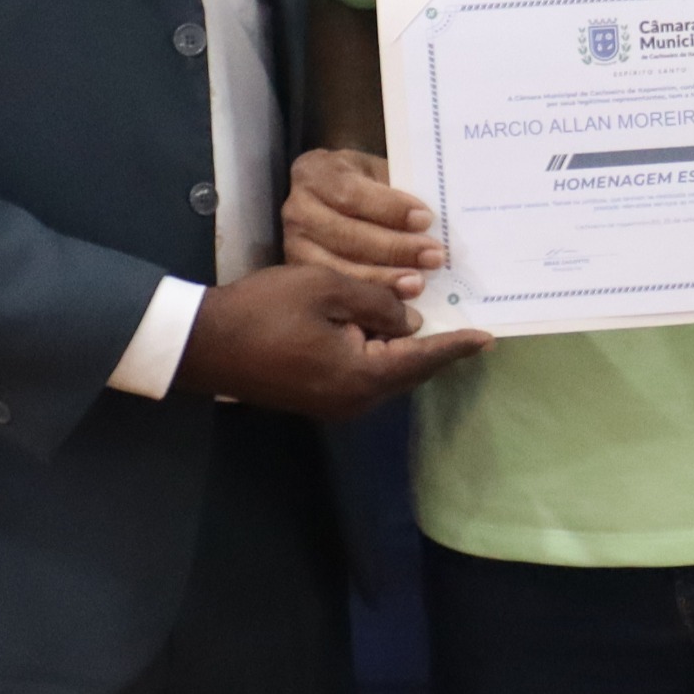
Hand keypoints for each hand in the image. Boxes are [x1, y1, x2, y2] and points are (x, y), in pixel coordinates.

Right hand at [175, 262, 487, 419]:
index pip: (423, 358)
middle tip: (468, 325)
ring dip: (408, 351)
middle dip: (437, 349)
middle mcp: (354, 400)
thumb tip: (410, 319)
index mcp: (361, 376)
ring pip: (387, 375)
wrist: (203, 343)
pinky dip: (382, 355)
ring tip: (436, 323)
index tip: (489, 335)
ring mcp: (334, 404)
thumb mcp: (328, 288)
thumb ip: (378, 302)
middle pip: (408, 372)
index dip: (456, 345)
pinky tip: (389, 330)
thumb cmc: (264, 310)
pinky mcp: (317, 398)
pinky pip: (364, 376)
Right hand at [283, 146, 439, 294]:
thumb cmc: (362, 187)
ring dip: (382, 278)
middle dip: (394, 248)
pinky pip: (334, 289)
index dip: (390, 209)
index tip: (426, 219)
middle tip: (434, 256)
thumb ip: (398, 189)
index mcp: (316, 172)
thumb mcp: (377, 173)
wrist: (327, 203)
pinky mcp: (300, 274)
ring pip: (337, 267)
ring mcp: (293, 244)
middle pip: (345, 234)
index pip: (351, 193)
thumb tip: (434, 217)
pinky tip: (394, 302)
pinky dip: (366, 297)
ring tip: (418, 284)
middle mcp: (297, 208)